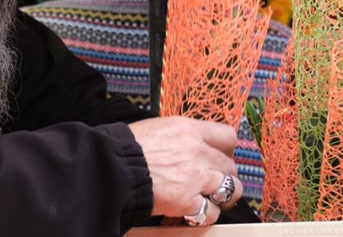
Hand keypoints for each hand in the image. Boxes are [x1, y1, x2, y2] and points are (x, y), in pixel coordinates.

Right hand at [128, 116, 243, 223]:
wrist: (112, 166)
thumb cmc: (126, 147)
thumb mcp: (157, 127)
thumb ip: (180, 135)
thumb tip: (188, 141)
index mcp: (189, 130)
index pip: (227, 137)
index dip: (227, 150)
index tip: (223, 156)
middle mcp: (198, 151)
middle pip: (230, 165)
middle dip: (225, 174)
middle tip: (216, 181)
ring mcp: (196, 177)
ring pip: (230, 188)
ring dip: (225, 196)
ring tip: (216, 199)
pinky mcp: (187, 201)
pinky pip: (211, 211)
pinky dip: (207, 215)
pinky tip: (197, 212)